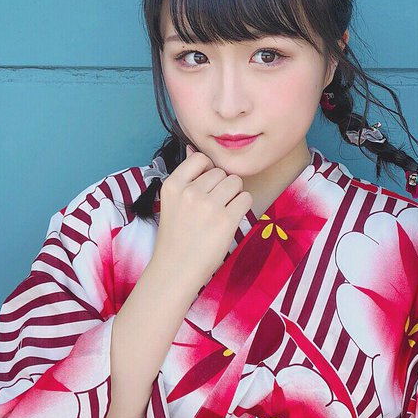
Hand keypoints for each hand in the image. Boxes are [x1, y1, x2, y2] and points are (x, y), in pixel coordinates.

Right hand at [152, 143, 253, 287]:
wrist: (176, 269)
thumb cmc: (176, 236)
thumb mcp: (171, 202)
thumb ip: (185, 177)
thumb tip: (192, 148)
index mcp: (172, 185)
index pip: (200, 158)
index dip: (207, 171)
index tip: (205, 188)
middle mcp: (190, 192)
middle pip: (221, 172)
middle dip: (222, 186)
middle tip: (212, 208)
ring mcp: (208, 206)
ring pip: (235, 182)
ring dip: (234, 195)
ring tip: (221, 213)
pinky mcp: (226, 220)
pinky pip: (246, 198)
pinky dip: (243, 207)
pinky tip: (230, 219)